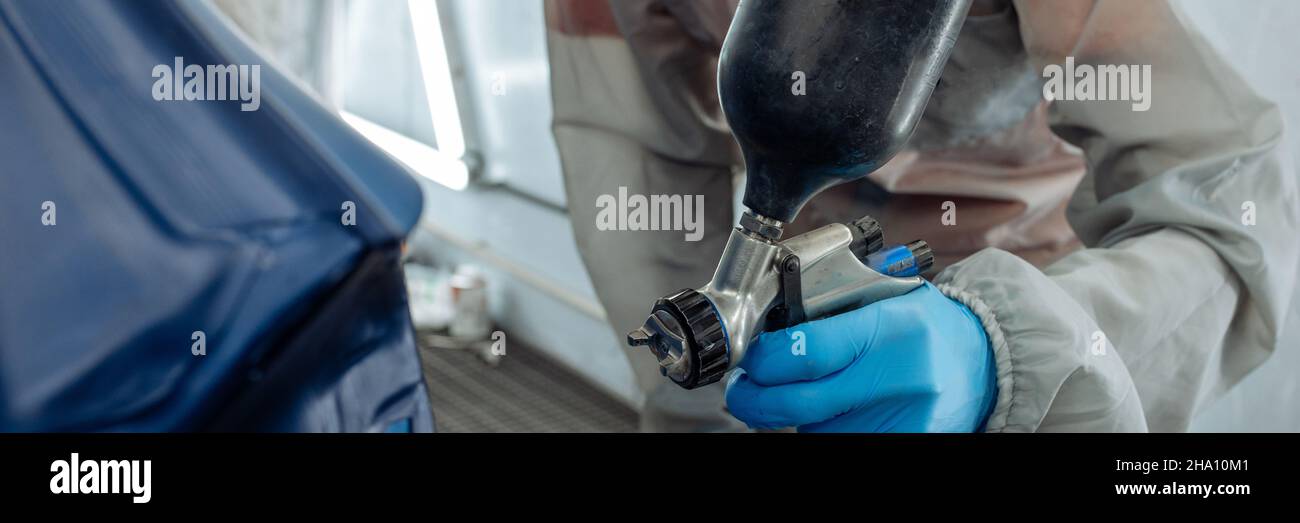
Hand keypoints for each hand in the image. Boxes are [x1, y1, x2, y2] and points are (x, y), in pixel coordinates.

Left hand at [725, 283, 996, 431]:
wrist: (985, 360)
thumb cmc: (926, 325)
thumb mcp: (883, 300)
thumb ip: (829, 312)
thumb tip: (766, 338)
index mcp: (887, 329)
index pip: (803, 352)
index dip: (762, 360)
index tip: (749, 360)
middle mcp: (894, 378)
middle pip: (797, 403)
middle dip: (756, 399)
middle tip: (744, 390)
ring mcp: (899, 419)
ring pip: (814, 427)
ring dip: (794, 413)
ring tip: (808, 389)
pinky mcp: (904, 441)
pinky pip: (839, 440)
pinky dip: (825, 427)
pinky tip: (838, 408)